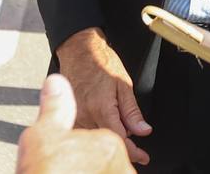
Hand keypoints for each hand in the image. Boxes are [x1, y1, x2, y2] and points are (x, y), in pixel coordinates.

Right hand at [17, 74, 133, 173]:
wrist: (79, 52)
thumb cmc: (101, 64)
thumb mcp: (124, 85)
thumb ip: (132, 111)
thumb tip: (144, 130)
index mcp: (101, 108)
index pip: (120, 139)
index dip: (134, 152)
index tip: (143, 157)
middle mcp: (84, 116)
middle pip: (105, 145)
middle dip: (123, 151)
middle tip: (137, 153)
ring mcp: (73, 118)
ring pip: (92, 142)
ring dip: (106, 146)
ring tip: (121, 142)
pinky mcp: (66, 118)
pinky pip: (82, 135)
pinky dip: (94, 138)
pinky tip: (102, 134)